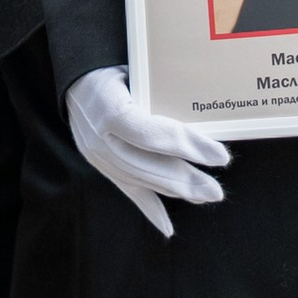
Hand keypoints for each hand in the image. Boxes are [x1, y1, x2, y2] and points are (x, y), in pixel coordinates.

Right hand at [67, 69, 228, 237]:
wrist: (77, 81)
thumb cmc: (114, 68)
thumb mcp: (136, 69)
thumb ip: (163, 89)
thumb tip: (207, 105)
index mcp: (109, 108)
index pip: (154, 136)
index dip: (189, 148)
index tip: (220, 156)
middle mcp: (100, 138)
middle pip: (150, 166)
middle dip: (187, 180)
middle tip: (217, 190)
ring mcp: (98, 156)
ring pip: (142, 180)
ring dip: (177, 192)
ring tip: (207, 196)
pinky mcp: (101, 166)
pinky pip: (128, 191)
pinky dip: (150, 210)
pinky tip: (168, 229)